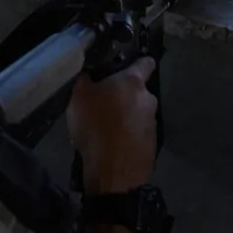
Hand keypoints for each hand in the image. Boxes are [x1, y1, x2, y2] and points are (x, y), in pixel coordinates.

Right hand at [67, 56, 157, 194]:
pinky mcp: (152, 144)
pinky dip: (128, 135)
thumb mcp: (79, 97)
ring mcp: (152, 123)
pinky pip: (138, 133)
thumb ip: (86, 80)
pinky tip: (113, 144)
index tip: (126, 66)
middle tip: (104, 103)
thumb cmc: (96, 126)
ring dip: (126, 116)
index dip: (136, 62)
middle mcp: (148, 99)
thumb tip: (89, 74)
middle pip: (138, 91)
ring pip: (138, 113)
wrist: (113, 171)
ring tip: (106, 128)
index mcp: (133, 82)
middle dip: (124, 95)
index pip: (145, 62)